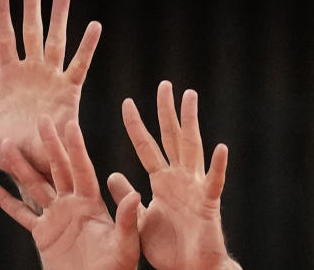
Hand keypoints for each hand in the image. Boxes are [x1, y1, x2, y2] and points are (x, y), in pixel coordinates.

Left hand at [0, 0, 100, 173]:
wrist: (31, 167)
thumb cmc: (3, 149)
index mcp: (9, 75)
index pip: (4, 37)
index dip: (2, 13)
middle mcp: (31, 72)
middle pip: (32, 30)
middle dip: (32, 3)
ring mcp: (52, 80)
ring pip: (56, 40)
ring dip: (60, 16)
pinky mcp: (70, 93)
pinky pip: (79, 65)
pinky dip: (87, 46)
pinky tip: (94, 26)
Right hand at [0, 118, 140, 269]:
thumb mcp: (125, 246)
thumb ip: (127, 220)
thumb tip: (135, 194)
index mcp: (93, 203)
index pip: (83, 169)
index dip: (76, 147)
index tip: (69, 123)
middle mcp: (72, 204)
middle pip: (56, 169)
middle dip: (48, 145)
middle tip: (40, 119)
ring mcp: (55, 217)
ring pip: (33, 185)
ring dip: (19, 166)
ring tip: (5, 145)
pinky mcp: (42, 233)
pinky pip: (20, 213)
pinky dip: (5, 200)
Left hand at [108, 81, 239, 269]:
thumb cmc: (167, 247)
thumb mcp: (138, 217)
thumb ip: (126, 196)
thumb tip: (109, 175)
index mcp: (161, 181)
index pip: (146, 146)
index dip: (136, 125)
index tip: (127, 102)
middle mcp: (178, 179)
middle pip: (172, 138)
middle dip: (167, 112)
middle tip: (165, 84)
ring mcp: (194, 189)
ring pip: (193, 149)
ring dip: (191, 123)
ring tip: (190, 98)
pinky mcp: (208, 206)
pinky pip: (213, 183)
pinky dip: (217, 166)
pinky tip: (221, 148)